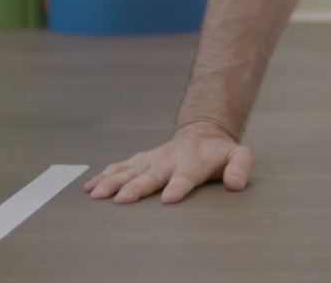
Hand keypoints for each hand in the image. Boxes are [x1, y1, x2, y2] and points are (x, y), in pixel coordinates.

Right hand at [85, 123, 254, 204]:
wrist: (202, 132)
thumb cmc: (218, 151)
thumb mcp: (238, 155)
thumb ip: (240, 167)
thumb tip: (236, 183)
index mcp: (191, 164)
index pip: (185, 177)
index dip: (178, 187)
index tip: (169, 198)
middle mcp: (168, 162)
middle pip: (151, 176)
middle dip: (137, 187)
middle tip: (124, 198)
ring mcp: (151, 160)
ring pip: (129, 171)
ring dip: (113, 182)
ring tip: (98, 193)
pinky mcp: (140, 161)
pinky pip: (120, 167)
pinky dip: (104, 175)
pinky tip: (90, 187)